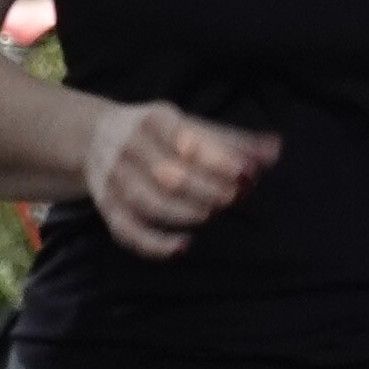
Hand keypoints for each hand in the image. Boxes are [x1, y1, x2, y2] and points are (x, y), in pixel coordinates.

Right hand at [79, 97, 279, 264]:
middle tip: (236, 196)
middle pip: (170, 175)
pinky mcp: (107, 208)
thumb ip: (230, 140)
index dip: (219, 159)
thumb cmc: (155, 132)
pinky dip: (154, 244)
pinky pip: (127, 231)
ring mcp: (114, 179)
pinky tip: (183, 247)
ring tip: (214, 212)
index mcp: (153, 120)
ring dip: (187, 212)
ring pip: (150, 203)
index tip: (247, 172)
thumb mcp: (188, 123)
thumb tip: (274, 149)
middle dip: (208, 189)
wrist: (94, 136)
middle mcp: (129, 148)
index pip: (186, 139)